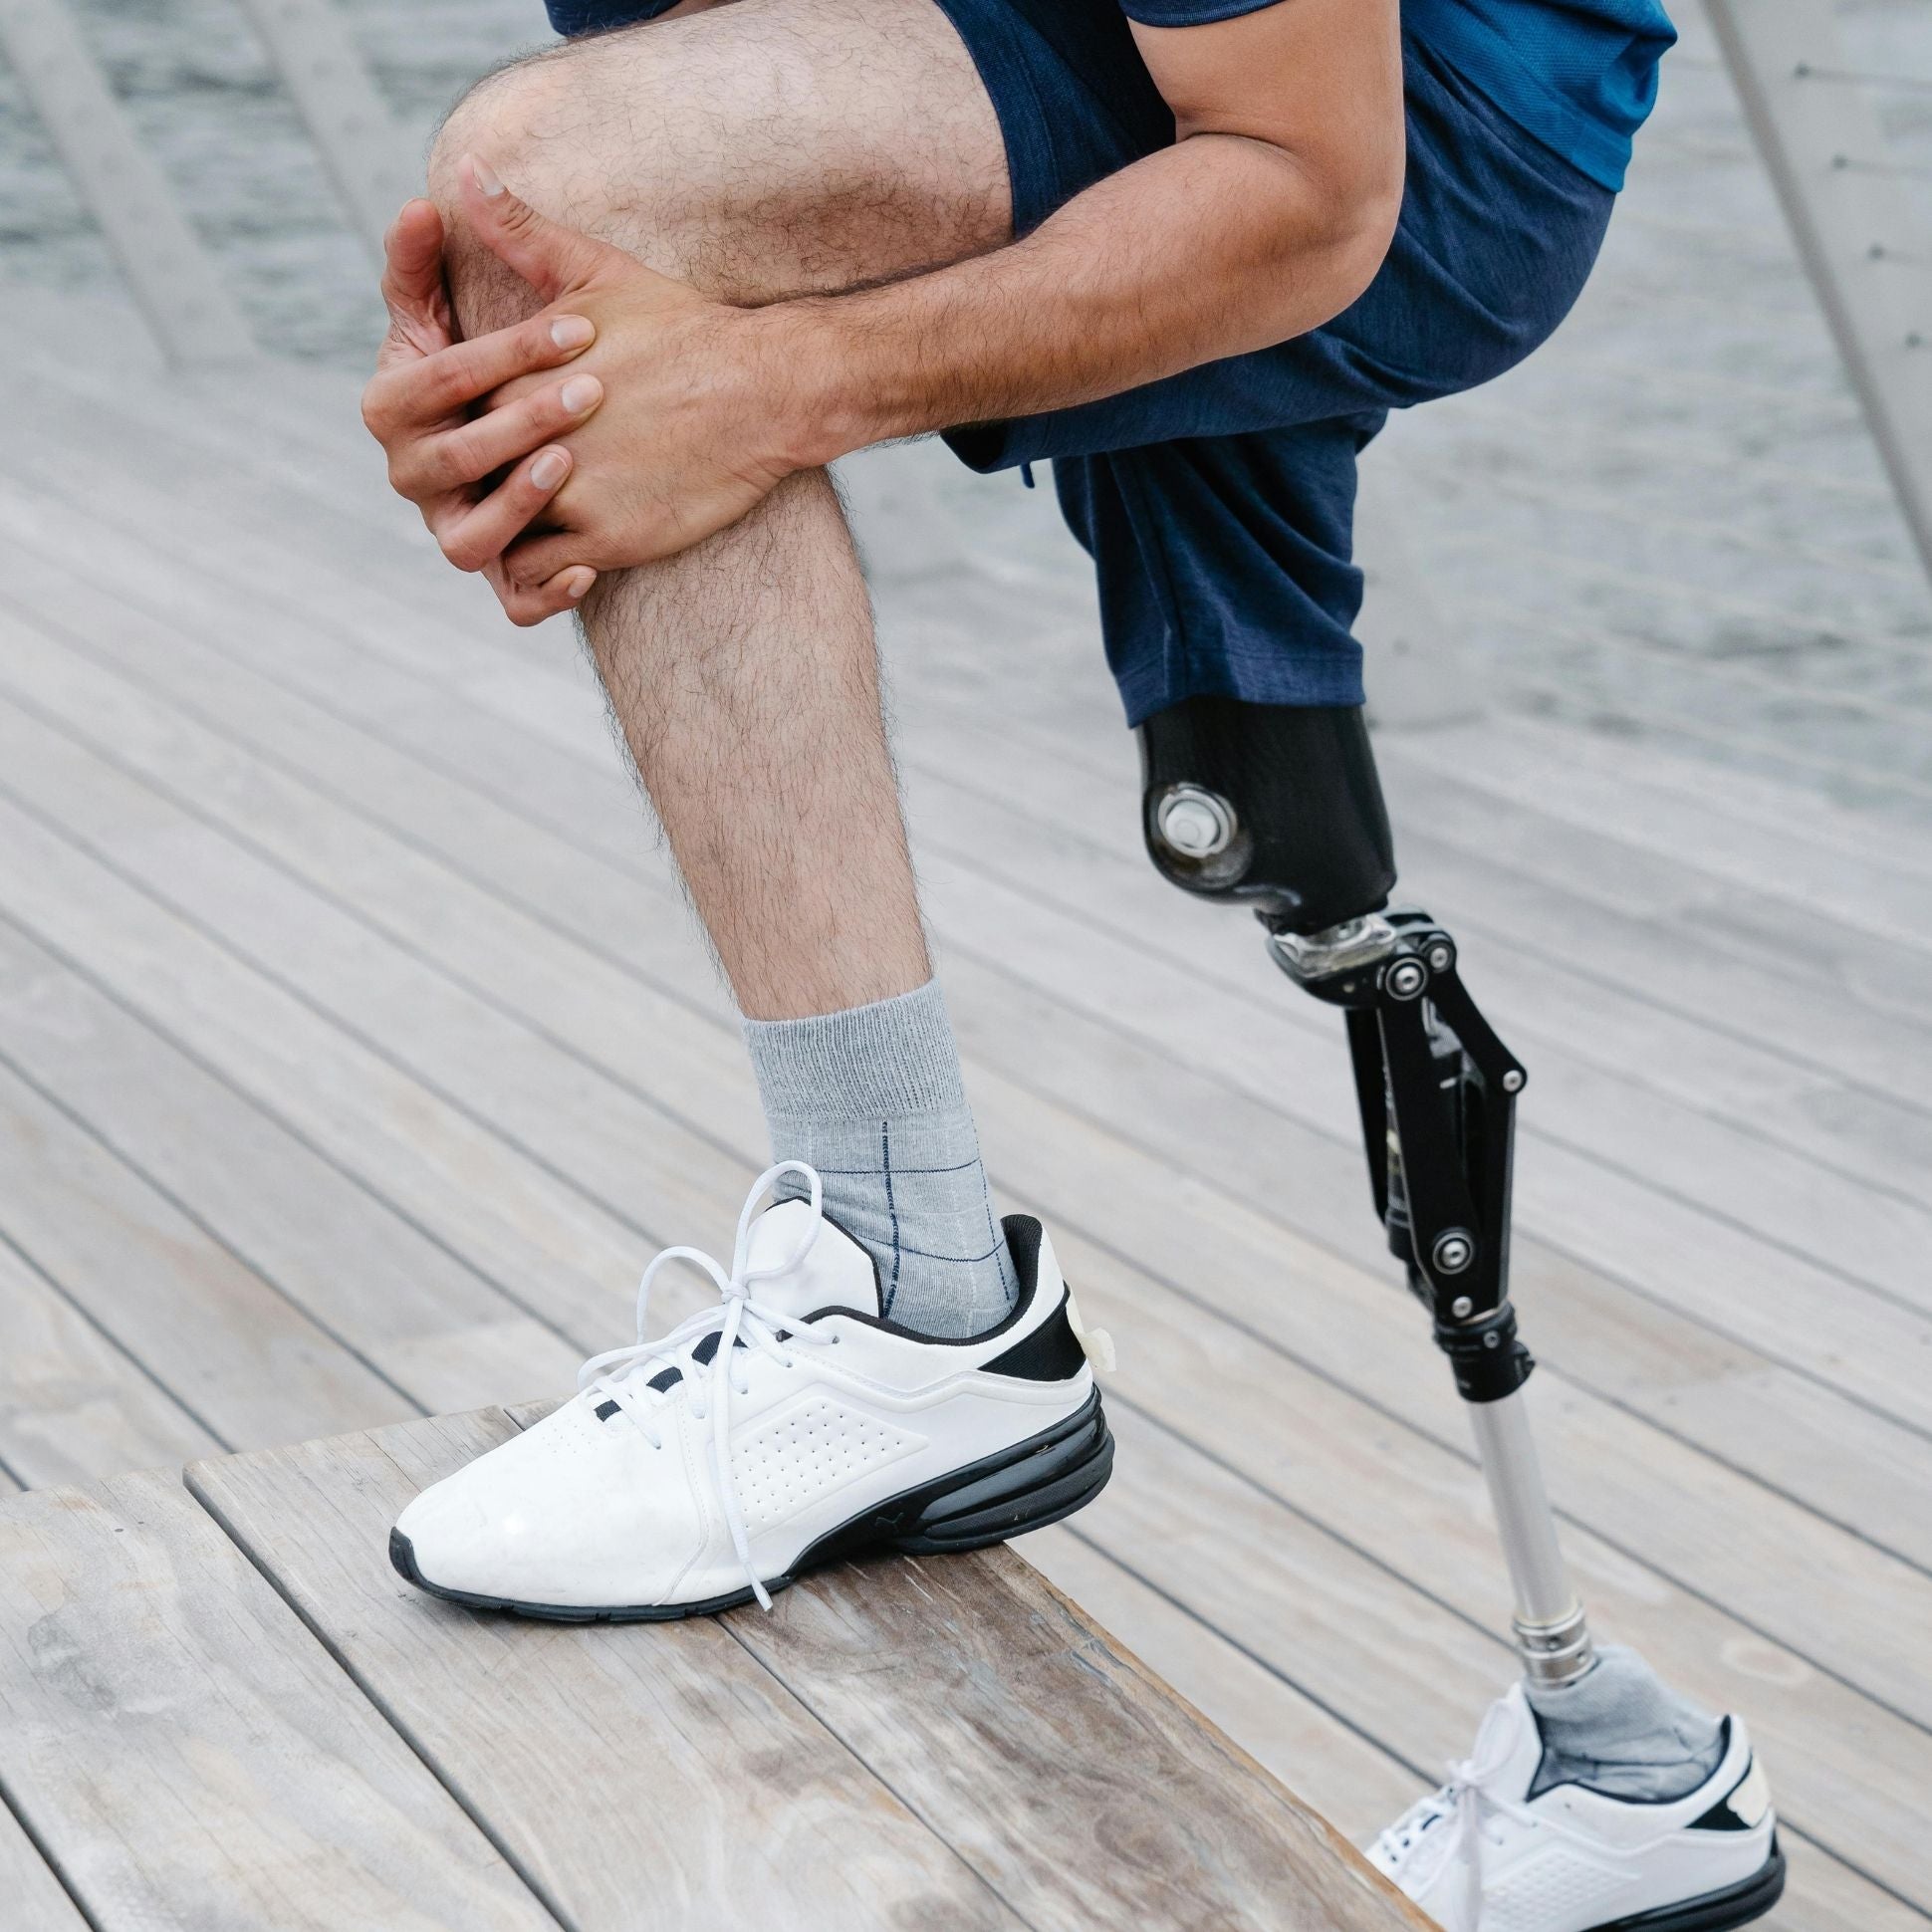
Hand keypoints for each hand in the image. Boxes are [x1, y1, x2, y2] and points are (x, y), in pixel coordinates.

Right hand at [362, 195, 608, 624]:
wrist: (540, 428)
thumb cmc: (500, 357)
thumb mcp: (458, 302)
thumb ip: (427, 257)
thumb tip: (424, 201)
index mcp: (390, 406)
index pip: (440, 378)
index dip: (507, 353)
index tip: (579, 328)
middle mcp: (410, 478)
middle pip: (452, 461)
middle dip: (520, 423)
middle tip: (592, 393)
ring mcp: (451, 530)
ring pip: (469, 543)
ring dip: (516, 508)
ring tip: (570, 469)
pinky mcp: (499, 575)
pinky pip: (514, 604)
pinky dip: (546, 595)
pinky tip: (590, 568)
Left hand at [451, 156, 805, 592]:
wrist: (763, 388)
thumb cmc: (686, 328)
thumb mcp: (597, 271)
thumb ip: (522, 232)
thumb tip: (466, 170)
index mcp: (517, 371)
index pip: (454, 408)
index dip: (467, 421)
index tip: (493, 429)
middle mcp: (532, 434)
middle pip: (468, 470)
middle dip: (479, 478)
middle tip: (500, 486)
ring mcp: (568, 492)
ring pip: (497, 529)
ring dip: (508, 531)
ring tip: (533, 526)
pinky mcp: (605, 538)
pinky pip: (540, 576)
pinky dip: (544, 576)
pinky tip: (568, 561)